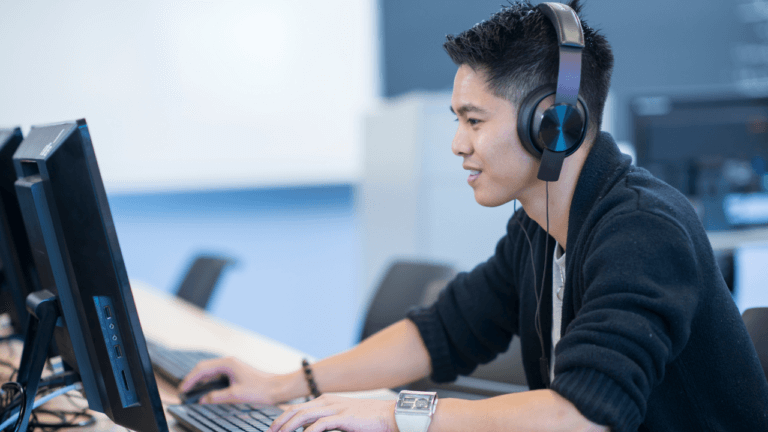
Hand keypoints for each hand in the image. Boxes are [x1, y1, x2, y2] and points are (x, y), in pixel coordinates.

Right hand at [179, 356, 281, 404]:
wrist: (277, 388)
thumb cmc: (260, 389)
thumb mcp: (235, 395)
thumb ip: (216, 397)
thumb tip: (203, 400)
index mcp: (228, 364)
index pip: (202, 369)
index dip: (190, 380)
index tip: (182, 389)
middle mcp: (229, 362)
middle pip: (204, 368)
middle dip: (192, 379)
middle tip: (183, 391)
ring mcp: (232, 366)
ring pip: (210, 371)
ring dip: (200, 380)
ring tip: (191, 391)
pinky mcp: (235, 372)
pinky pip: (217, 375)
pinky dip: (209, 382)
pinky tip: (206, 390)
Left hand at [268, 394, 396, 431]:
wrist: (388, 415)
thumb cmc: (366, 419)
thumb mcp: (341, 418)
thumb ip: (324, 422)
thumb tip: (307, 430)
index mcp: (324, 400)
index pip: (296, 408)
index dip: (281, 419)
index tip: (272, 430)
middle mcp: (326, 401)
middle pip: (294, 410)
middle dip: (278, 424)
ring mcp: (334, 408)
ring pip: (302, 416)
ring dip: (287, 428)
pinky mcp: (342, 417)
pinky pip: (319, 425)